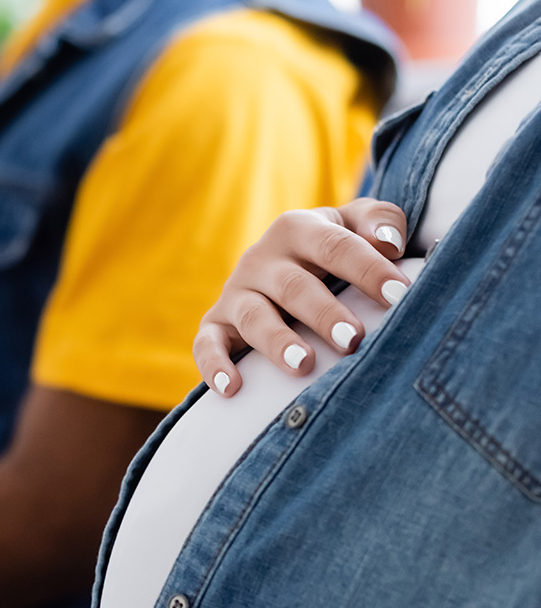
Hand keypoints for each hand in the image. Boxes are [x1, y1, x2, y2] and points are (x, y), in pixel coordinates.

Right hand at [193, 199, 409, 396]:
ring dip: (277, 341)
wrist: (273, 265)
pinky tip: (232, 388)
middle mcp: (261, 259)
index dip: (368, 269)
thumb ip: (379, 220)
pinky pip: (206, 344)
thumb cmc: (327, 250)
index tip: (399, 296)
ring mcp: (235, 293)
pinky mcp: (215, 324)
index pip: (335, 245)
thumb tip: (390, 242)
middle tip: (353, 339)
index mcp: (297, 229)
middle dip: (324, 313)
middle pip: (293, 286)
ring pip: (252, 317)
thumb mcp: (352, 224)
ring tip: (303, 364)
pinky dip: (215, 365)